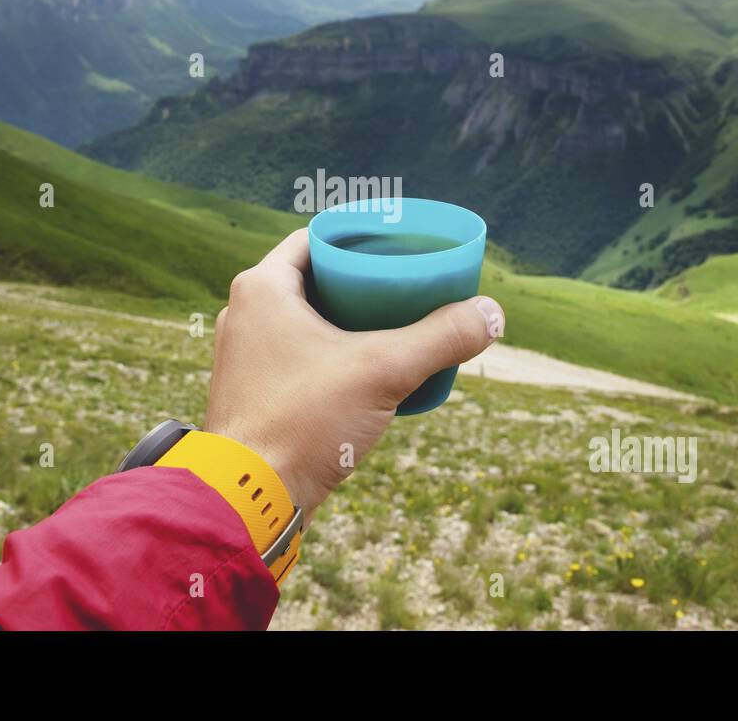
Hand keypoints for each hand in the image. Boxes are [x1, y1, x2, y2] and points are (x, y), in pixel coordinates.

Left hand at [204, 228, 504, 515]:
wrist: (248, 500)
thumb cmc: (304, 423)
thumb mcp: (384, 370)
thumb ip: (441, 337)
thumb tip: (493, 314)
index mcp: (263, 287)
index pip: (318, 239)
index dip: (362, 238)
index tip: (401, 247)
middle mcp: (245, 313)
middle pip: (315, 279)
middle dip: (362, 283)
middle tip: (409, 288)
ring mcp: (245, 355)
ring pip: (305, 321)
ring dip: (348, 321)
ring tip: (396, 328)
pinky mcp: (253, 392)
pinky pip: (297, 355)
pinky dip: (331, 354)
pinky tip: (367, 372)